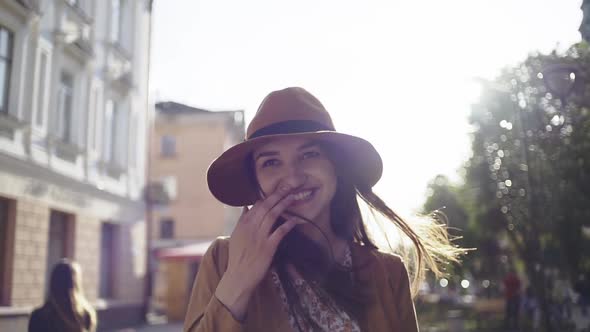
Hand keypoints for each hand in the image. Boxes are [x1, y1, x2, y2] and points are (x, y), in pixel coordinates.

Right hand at [214, 184, 301, 319]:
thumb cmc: (238, 257)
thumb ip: (242, 220)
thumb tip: (246, 207)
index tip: (278, 190)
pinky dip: (288, 224)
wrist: (238, 276)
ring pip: (272, 215)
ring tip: (292, 197)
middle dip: (277, 195)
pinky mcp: (268, 247)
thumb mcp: (236, 236)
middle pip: (265, 206)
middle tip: (288, 186)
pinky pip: (280, 232)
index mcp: (243, 224)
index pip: (256, 205)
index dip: (268, 196)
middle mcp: (251, 227)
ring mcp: (260, 237)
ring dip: (283, 205)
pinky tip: (296, 219)